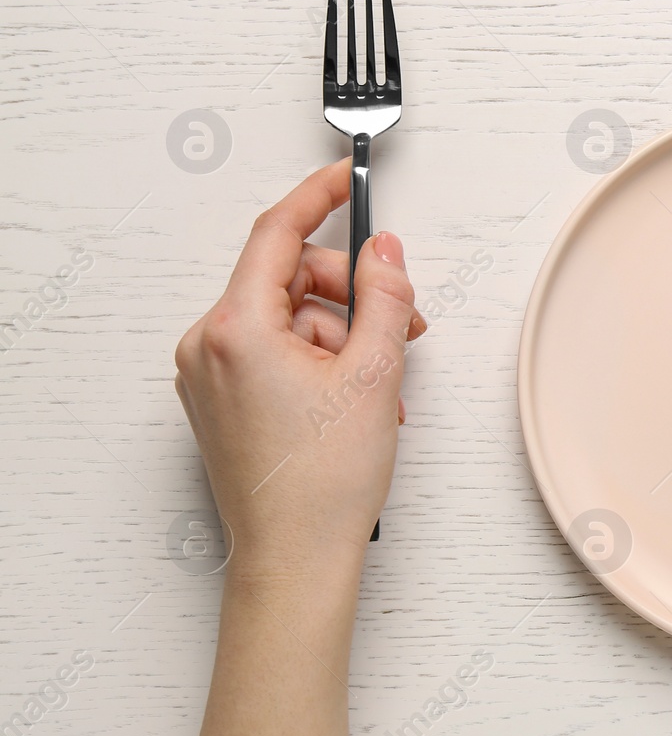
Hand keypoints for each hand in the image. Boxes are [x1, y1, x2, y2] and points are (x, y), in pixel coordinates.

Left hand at [174, 158, 424, 575]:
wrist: (295, 558)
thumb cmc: (322, 484)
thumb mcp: (373, 373)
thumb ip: (383, 296)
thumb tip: (384, 251)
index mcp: (236, 330)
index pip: (277, 234)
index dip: (318, 197)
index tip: (344, 177)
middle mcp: (208, 347)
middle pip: (289, 278)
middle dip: (349, 293)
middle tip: (399, 323)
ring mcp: (208, 377)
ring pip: (288, 318)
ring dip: (341, 337)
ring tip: (377, 388)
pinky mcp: (219, 402)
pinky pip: (274, 353)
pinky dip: (318, 361)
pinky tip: (351, 399)